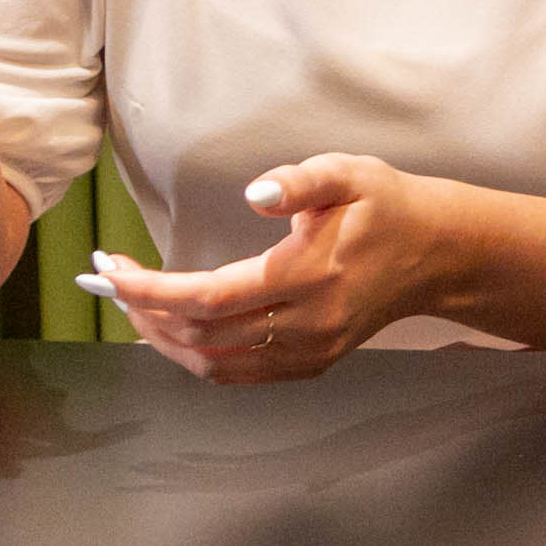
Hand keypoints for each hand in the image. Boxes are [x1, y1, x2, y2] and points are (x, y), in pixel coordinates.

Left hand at [89, 153, 459, 381]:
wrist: (436, 254)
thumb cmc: (386, 205)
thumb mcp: (349, 173)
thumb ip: (301, 181)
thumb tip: (257, 194)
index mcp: (307, 275)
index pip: (208, 297)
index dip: (150, 291)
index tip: (110, 272)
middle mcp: (306, 324)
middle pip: (200, 335)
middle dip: (142, 310)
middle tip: (110, 280)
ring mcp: (310, 352)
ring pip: (213, 363)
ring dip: (163, 339)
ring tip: (133, 305)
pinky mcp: (312, 364)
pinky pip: (237, 373)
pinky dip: (195, 356)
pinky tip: (175, 329)